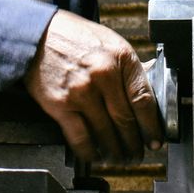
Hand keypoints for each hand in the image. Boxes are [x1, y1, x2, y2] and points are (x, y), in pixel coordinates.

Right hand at [24, 10, 163, 162]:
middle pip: (126, 121)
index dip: (152, 126)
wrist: (39, 35)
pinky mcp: (61, 105)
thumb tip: (151, 87)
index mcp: (121, 59)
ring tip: (119, 158)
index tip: (154, 140)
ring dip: (115, 152)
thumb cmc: (75, 37)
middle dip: (134, 144)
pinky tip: (95, 155)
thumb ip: (130, 67)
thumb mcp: (111, 43)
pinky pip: (80, 137)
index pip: (144, 100)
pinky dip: (90, 151)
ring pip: (106, 133)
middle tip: (137, 154)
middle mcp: (103, 75)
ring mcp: (81, 92)